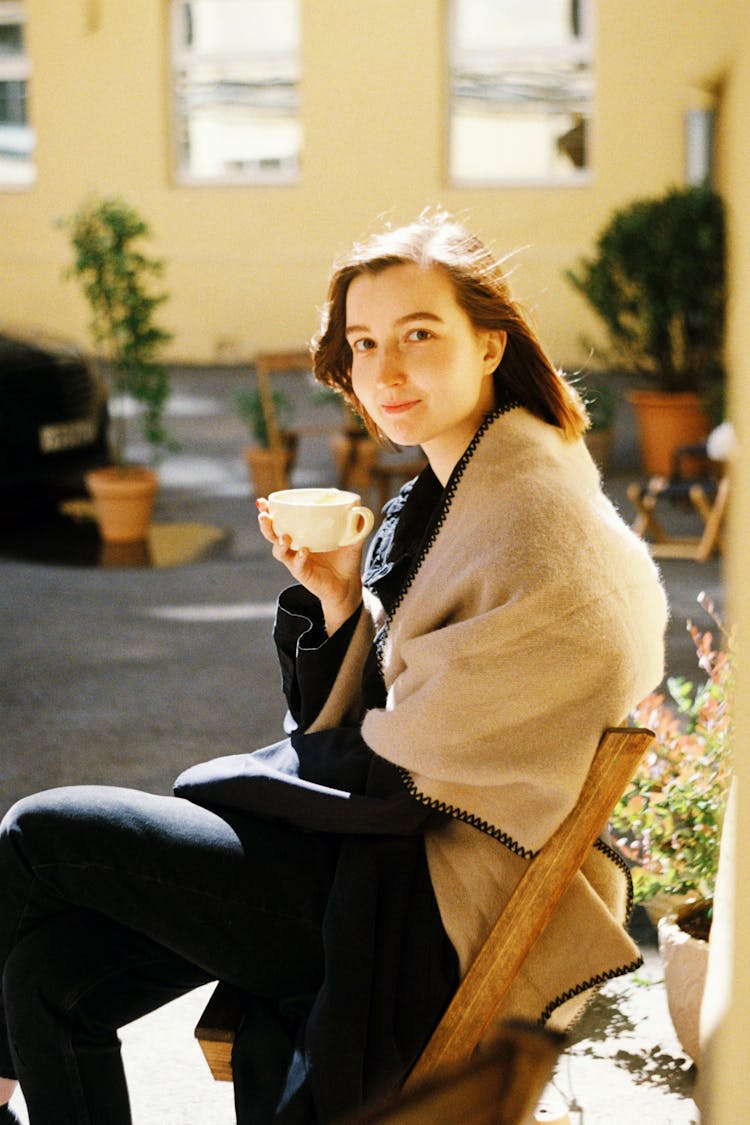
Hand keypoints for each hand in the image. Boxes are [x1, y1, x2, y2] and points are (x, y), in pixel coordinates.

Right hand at [257, 498, 363, 634]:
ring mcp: (296, 561)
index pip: (280, 520)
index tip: (262, 501)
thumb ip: (356, 526)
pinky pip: (297, 566)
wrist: (348, 584)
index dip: (269, 511)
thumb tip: (362, 511)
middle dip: (266, 524)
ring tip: (284, 536)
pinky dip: (299, 558)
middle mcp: (294, 547)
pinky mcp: (303, 574)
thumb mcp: (351, 540)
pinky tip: (303, 552)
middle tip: (264, 515)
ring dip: (278, 542)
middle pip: (272, 534)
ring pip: (279, 551)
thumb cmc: (345, 559)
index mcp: (300, 534)